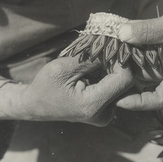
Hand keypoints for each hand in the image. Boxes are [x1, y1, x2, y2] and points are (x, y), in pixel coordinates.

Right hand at [0, 56, 132, 125]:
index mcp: (93, 105)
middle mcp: (104, 114)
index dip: (121, 61)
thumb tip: (113, 46)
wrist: (37, 105)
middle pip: (125, 83)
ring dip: (111, 70)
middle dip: (116, 64)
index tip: (111, 48)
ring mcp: (106, 115)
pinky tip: (96, 71)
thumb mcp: (63, 67)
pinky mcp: (105, 111)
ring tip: (96, 61)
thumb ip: (90, 58)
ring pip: (121, 85)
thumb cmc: (45, 86)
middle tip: (103, 51)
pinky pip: (115, 90)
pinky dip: (108, 77)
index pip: (124, 79)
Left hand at [116, 0, 162, 109]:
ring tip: (110, 60)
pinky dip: (135, 54)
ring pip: (146, 71)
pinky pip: (147, 58)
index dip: (139, 103)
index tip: (119, 101)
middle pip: (150, 86)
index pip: (161, 98)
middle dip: (130, 82)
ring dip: (130, 66)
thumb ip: (148, 30)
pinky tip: (122, 47)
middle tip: (108, 76)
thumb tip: (121, 34)